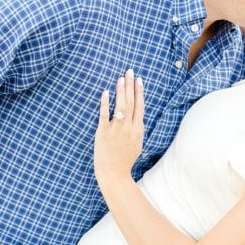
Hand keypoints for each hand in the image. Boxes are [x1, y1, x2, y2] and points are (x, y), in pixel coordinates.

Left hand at [94, 70, 144, 190]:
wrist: (114, 173)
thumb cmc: (125, 159)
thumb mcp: (137, 144)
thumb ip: (138, 130)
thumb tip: (140, 120)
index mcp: (138, 129)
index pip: (140, 106)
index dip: (139, 92)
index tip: (139, 79)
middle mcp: (129, 127)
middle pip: (131, 102)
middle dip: (130, 85)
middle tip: (129, 71)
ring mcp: (116, 130)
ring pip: (121, 106)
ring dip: (121, 91)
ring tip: (120, 78)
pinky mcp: (104, 132)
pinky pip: (104, 115)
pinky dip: (105, 103)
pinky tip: (105, 92)